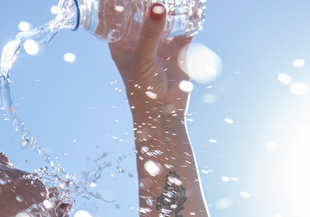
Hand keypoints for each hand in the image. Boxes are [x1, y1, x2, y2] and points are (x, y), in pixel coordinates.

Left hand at [109, 3, 192, 119]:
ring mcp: (160, 42)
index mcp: (121, 42)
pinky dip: (189, 15)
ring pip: (164, 16)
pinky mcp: (179, 47)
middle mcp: (140, 39)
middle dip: (147, 1)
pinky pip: (185, 26)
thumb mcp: (142, 58)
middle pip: (142, 11)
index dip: (118, 2)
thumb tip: (157, 7)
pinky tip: (192, 4)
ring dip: (169, 4)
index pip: (117, 15)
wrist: (164, 111)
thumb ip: (150, 32)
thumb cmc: (142, 89)